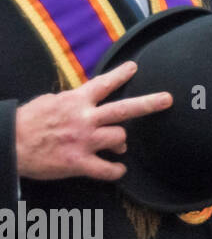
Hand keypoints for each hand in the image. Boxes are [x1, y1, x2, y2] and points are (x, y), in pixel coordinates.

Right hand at [15, 61, 171, 181]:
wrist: (8, 144)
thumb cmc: (27, 122)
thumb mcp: (49, 102)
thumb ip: (72, 101)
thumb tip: (87, 102)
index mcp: (75, 101)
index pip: (103, 83)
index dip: (120, 74)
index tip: (135, 67)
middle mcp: (84, 119)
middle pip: (124, 109)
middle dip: (148, 104)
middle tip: (167, 99)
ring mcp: (83, 141)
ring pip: (119, 138)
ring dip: (121, 143)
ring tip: (118, 147)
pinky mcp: (77, 162)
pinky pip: (106, 169)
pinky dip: (116, 171)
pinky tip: (118, 169)